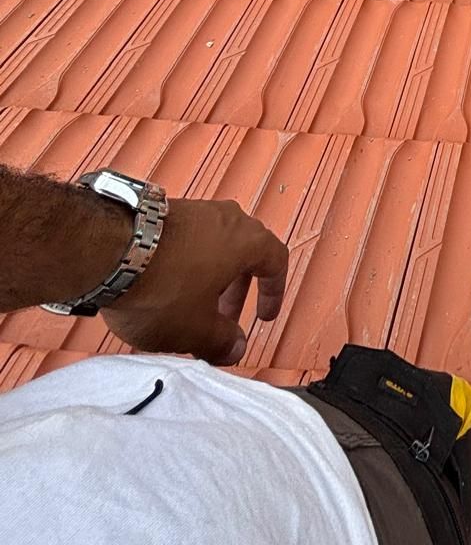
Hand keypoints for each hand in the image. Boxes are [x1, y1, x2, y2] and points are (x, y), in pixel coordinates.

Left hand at [102, 198, 288, 365]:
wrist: (107, 251)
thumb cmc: (162, 286)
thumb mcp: (197, 329)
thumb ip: (222, 342)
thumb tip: (234, 348)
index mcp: (247, 240)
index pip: (275, 262)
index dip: (273, 293)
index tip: (264, 315)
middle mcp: (225, 217)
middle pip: (243, 255)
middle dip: (235, 293)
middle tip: (222, 322)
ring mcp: (194, 211)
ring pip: (213, 247)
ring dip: (209, 280)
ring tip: (188, 311)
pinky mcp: (163, 213)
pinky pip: (186, 242)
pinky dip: (184, 267)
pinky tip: (163, 291)